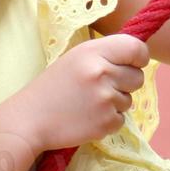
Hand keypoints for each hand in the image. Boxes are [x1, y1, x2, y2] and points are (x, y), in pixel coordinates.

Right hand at [14, 34, 149, 154]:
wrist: (29, 119)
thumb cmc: (52, 87)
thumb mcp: (75, 59)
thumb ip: (104, 56)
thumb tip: (137, 58)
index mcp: (92, 52)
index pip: (135, 47)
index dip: (140, 57)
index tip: (134, 63)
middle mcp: (101, 72)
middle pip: (137, 77)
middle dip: (125, 84)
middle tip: (101, 88)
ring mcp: (105, 99)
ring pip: (129, 100)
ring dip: (114, 104)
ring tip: (87, 104)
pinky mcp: (105, 122)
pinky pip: (121, 120)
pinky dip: (108, 121)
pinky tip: (87, 118)